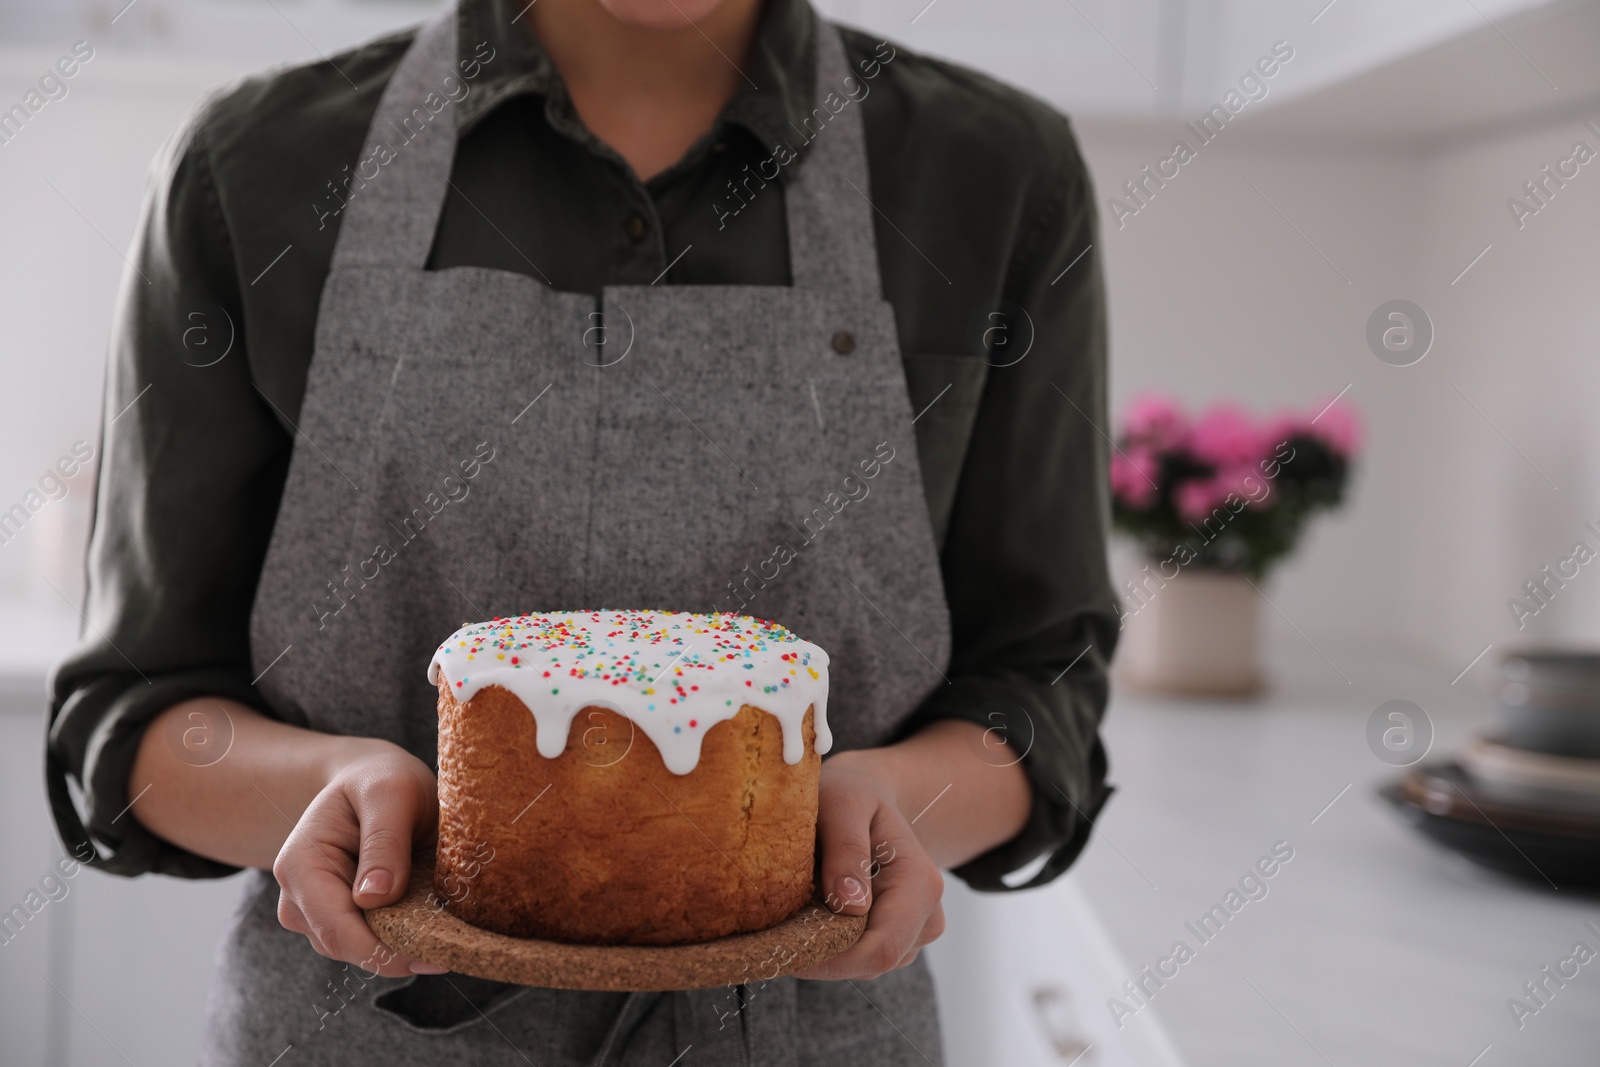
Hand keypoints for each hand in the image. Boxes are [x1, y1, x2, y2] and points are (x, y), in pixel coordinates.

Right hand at [271, 741, 441, 977]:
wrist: (371, 778)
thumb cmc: (380, 779)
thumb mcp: (390, 792)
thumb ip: (384, 840)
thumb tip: (373, 898)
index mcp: (300, 866)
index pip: (337, 930)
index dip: (384, 952)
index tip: (434, 956)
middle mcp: (299, 897)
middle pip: (347, 948)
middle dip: (398, 953)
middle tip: (454, 948)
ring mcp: (316, 913)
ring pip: (361, 951)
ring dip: (403, 945)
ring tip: (447, 927)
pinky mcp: (342, 918)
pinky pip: (372, 942)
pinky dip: (402, 937)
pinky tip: (431, 922)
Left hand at [791, 750, 945, 980]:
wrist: (866, 795)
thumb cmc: (850, 794)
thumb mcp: (843, 804)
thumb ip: (847, 848)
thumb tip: (851, 906)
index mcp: (919, 884)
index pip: (880, 949)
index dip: (829, 960)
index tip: (781, 949)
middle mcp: (926, 915)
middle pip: (869, 963)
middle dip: (820, 954)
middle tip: (774, 925)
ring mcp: (914, 932)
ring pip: (861, 965)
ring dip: (823, 947)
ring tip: (796, 905)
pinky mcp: (895, 939)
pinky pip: (858, 958)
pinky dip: (828, 943)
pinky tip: (811, 911)